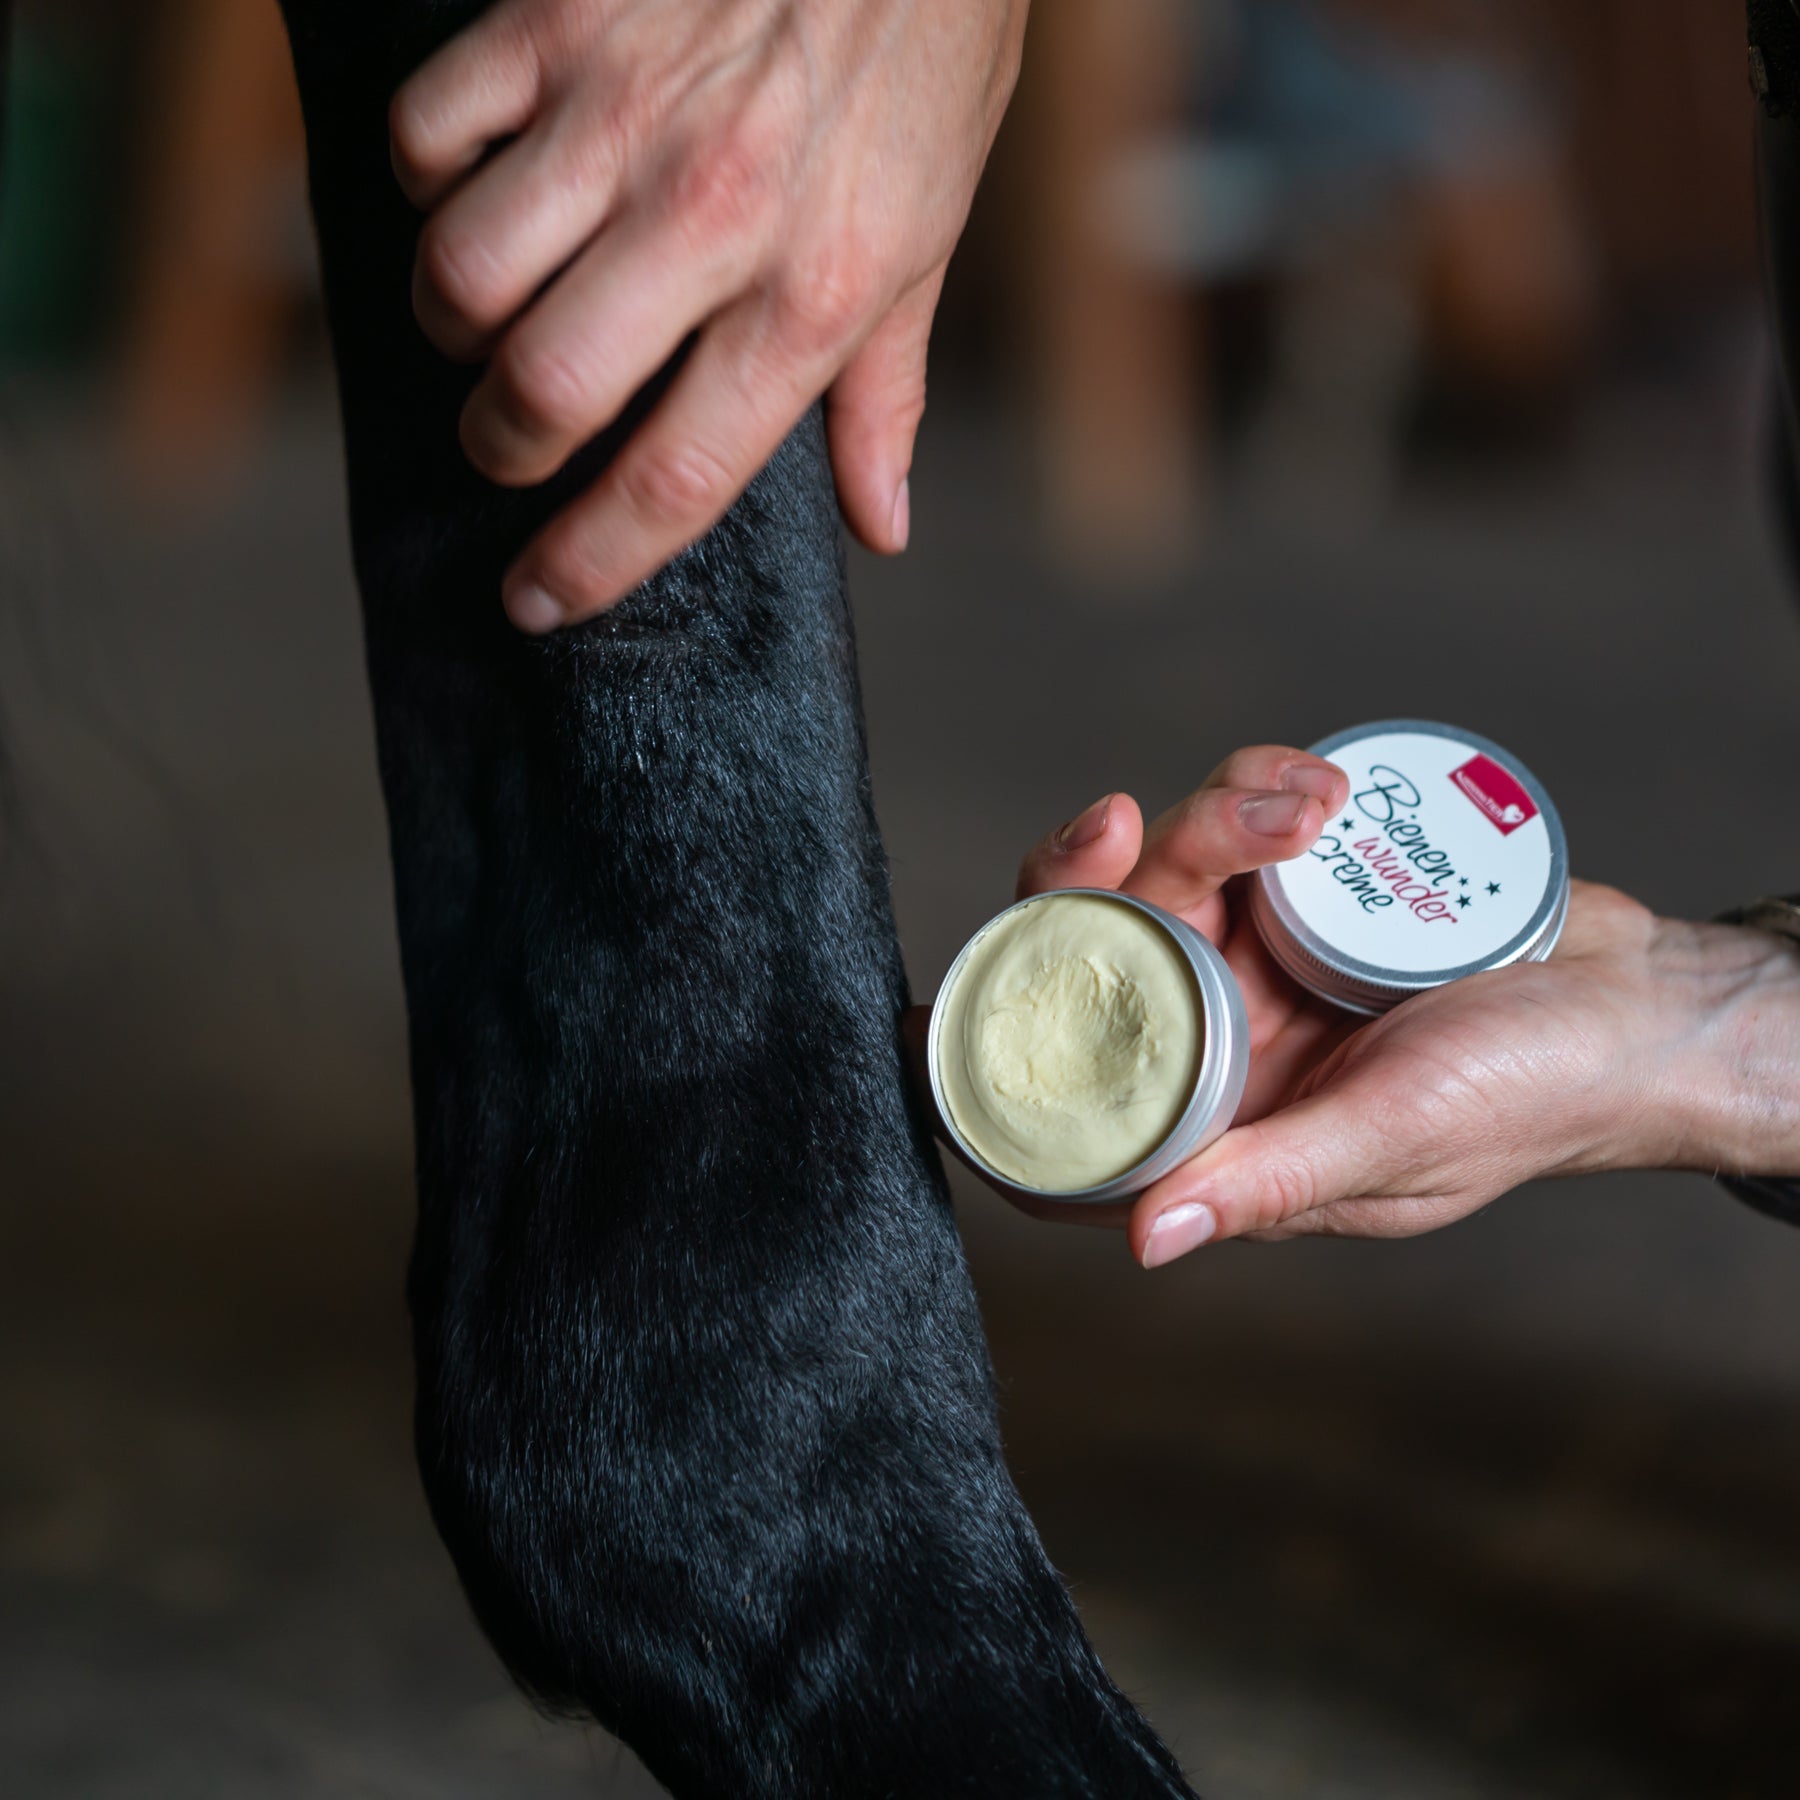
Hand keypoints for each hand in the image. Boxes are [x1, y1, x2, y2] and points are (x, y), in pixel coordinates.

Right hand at [390, 0, 1028, 630]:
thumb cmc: (926, 65)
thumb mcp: (929, 244)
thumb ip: (885, 397)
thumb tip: (879, 527)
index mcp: (811, 296)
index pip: (674, 477)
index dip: (590, 562)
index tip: (536, 602)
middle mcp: (709, 218)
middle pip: (541, 392)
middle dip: (502, 449)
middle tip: (512, 441)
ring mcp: (622, 114)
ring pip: (461, 276)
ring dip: (456, 327)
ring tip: (495, 317)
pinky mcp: (553, 21)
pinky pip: (429, 136)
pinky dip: (432, 181)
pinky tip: (482, 184)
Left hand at [911, 754, 1799, 1265]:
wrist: (1644, 1002)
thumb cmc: (1535, 1098)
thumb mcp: (1395, 1142)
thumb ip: (1269, 1182)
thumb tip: (1146, 1241)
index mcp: (1220, 1130)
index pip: (1063, 1116)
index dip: (983, 1074)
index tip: (923, 1017)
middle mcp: (1219, 1043)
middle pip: (1093, 956)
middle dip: (1095, 880)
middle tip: (1130, 822)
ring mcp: (1258, 959)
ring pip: (1168, 868)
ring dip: (1216, 813)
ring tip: (1309, 802)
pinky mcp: (1304, 889)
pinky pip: (1246, 819)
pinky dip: (1269, 786)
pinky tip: (1323, 786)